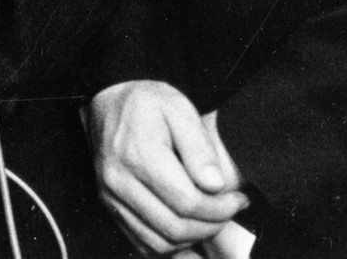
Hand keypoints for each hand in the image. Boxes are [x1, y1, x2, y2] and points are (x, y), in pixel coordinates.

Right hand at [87, 81, 246, 254]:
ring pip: (159, 243)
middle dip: (211, 226)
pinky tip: (187, 226)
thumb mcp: (179, 109)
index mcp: (138, 155)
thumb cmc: (146, 103)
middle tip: (229, 209)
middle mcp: (119, 181)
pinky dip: (170, 244)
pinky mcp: (110, 206)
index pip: (187, 202)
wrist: (108, 102)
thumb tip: (215, 185)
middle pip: (174, 228)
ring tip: (210, 218)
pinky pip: (143, 243)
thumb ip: (200, 147)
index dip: (221, 209)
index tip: (238, 199)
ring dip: (192, 238)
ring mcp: (110, 197)